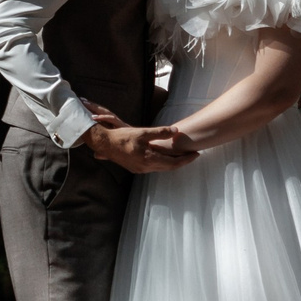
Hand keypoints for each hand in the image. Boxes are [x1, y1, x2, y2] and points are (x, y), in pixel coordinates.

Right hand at [81, 118, 196, 172]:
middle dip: (182, 161)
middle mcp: (146, 167)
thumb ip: (160, 132)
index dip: (186, 159)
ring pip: (162, 168)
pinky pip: (154, 167)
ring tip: (182, 156)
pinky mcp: (136, 168)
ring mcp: (140, 169)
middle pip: (169, 167)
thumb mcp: (142, 132)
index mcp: (149, 159)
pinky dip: (163, 163)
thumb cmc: (122, 137)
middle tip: (193, 154)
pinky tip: (165, 157)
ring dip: (173, 162)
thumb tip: (176, 131)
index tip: (196, 154)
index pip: (173, 162)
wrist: (105, 144)